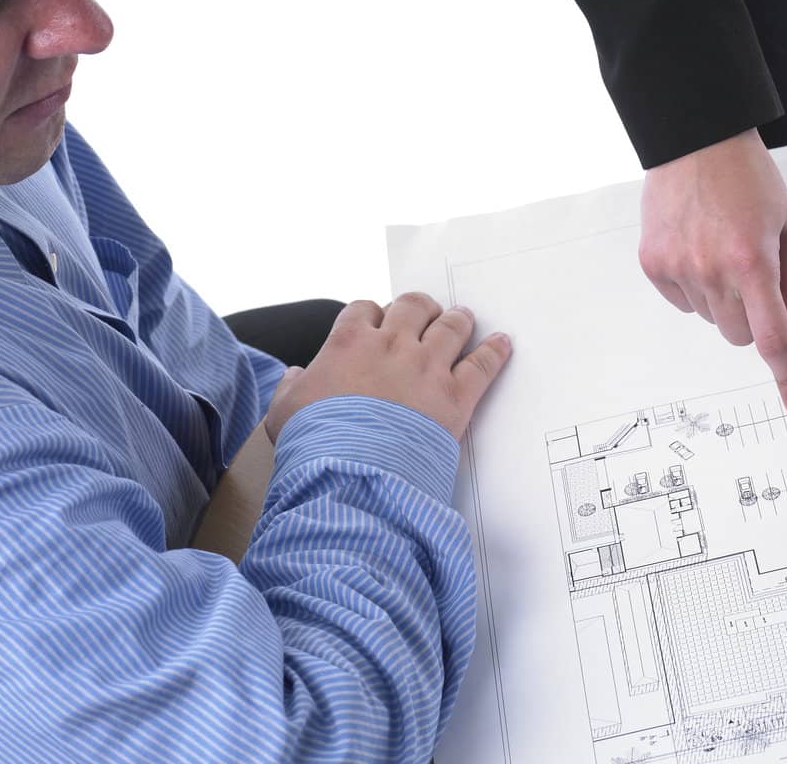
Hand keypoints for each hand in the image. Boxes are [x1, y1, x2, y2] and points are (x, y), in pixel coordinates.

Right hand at [264, 294, 511, 445]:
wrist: (350, 479)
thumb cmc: (314, 447)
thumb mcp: (283, 413)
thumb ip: (290, 387)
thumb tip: (294, 376)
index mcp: (349, 343)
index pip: (363, 309)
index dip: (371, 315)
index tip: (375, 324)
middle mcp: (391, 345)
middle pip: (412, 306)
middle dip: (418, 308)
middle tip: (423, 315)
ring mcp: (426, 368)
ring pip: (451, 326)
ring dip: (458, 319)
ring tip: (463, 318)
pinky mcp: (455, 396)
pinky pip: (483, 365)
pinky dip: (495, 352)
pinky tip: (503, 344)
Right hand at [639, 129, 786, 415]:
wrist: (695, 139)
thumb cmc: (746, 175)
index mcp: (753, 260)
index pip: (774, 337)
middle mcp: (712, 269)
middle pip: (741, 335)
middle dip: (756, 318)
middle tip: (755, 277)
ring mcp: (678, 267)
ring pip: (712, 319)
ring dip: (723, 299)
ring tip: (722, 248)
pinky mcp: (653, 262)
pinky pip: (683, 302)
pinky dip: (695, 286)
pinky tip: (698, 247)